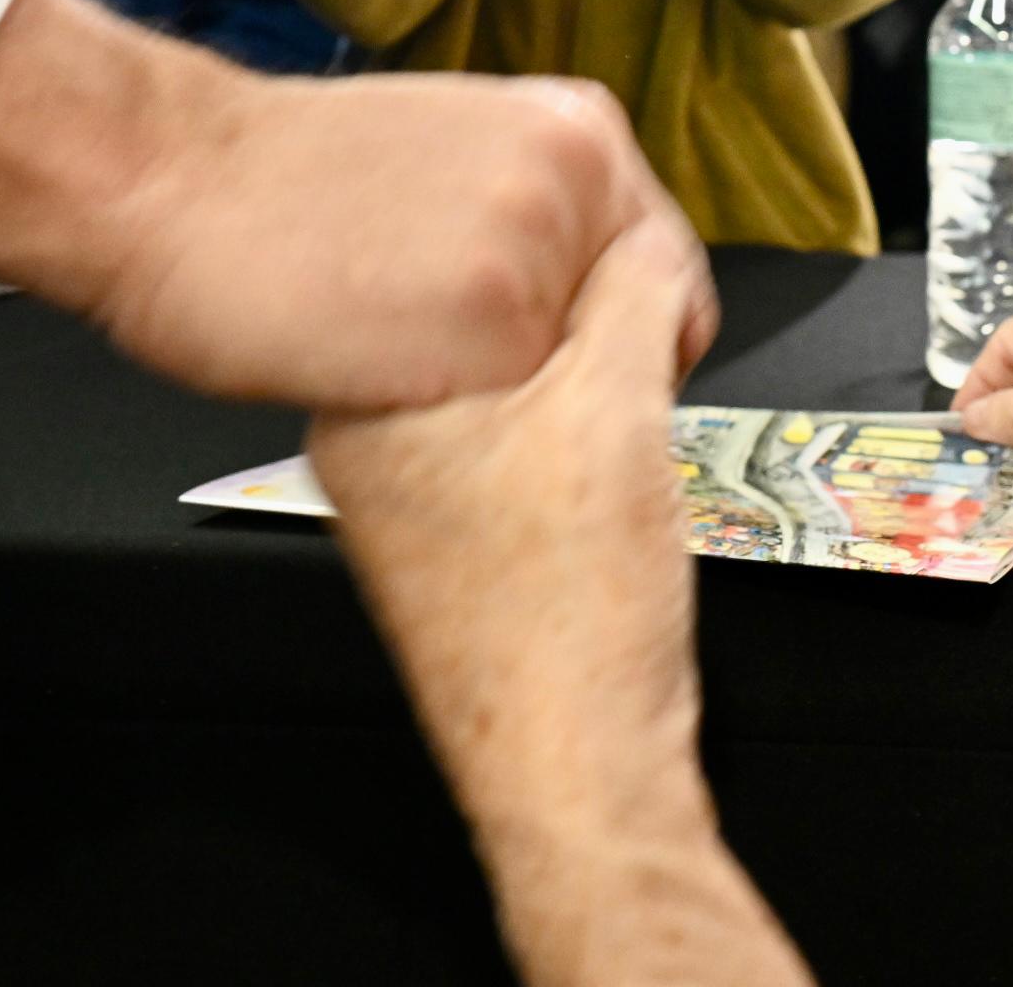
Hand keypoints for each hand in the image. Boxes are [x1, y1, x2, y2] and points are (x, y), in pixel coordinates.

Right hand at [0, 0, 711, 415]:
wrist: (165, 180)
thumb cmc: (272, 175)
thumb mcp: (447, 144)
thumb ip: (530, 194)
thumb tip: (578, 259)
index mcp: (576, 128)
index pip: (659, 264)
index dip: (611, 327)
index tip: (570, 357)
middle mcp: (578, 185)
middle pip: (637, 334)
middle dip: (573, 372)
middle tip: (479, 376)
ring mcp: (542, 262)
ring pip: (577, 388)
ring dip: (521, 407)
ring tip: (417, 367)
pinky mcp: (495, 340)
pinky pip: (518, 427)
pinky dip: (471, 435)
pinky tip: (394, 386)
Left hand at [318, 225, 808, 986]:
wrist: (579, 778)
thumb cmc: (569, 625)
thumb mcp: (616, 410)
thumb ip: (631, 291)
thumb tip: (642, 234)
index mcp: (362, 391)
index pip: (457, 248)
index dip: (566, 239)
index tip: (633, 253)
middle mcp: (364, 434)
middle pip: (485, 307)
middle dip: (585, 306)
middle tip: (650, 333)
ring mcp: (408, 487)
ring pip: (512, 370)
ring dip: (592, 366)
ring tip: (638, 405)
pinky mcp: (459, 530)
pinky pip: (522, 432)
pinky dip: (582, 424)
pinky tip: (619, 458)